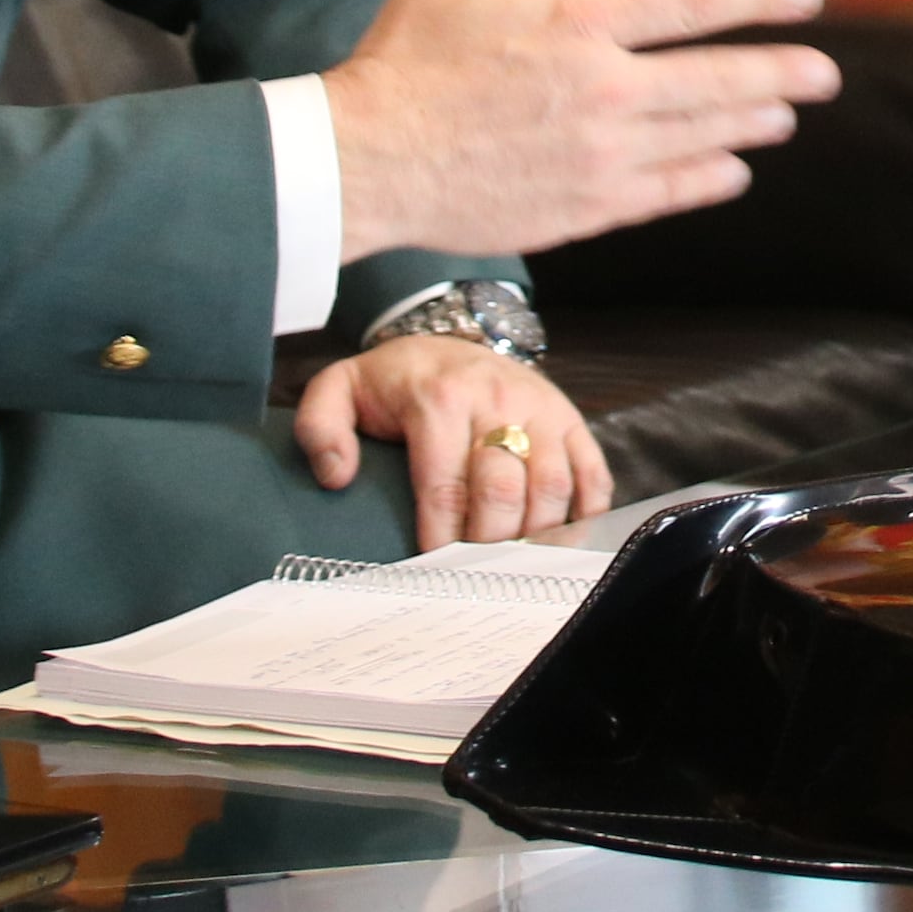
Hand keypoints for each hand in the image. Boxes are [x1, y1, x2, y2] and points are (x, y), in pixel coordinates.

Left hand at [291, 336, 609, 546]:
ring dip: (534, 536)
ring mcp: (541, 408)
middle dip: (488, 544)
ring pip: (552, 486)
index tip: (431, 571)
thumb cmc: (395, 380)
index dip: (441, 539)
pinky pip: (592, 476)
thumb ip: (320, 428)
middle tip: (472, 574)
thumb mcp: (340, 388)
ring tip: (511, 566)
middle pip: (504, 490)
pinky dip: (583, 516)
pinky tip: (556, 543)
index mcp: (438, 396)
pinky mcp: (570, 420)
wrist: (451, 336)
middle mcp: (497, 399)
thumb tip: (336, 476)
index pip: (444, 485)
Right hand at [325, 0, 843, 258]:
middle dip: (783, 74)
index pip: (694, 1)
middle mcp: (604, 88)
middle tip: (825, 74)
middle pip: (721, 78)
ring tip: (785, 116)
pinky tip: (733, 171)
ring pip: (705, 137)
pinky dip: (708, 179)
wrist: (363, 163)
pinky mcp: (587, 207)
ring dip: (754, 124)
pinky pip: (669, 192)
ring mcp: (601, 154)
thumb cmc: (403, 63)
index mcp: (577, 21)